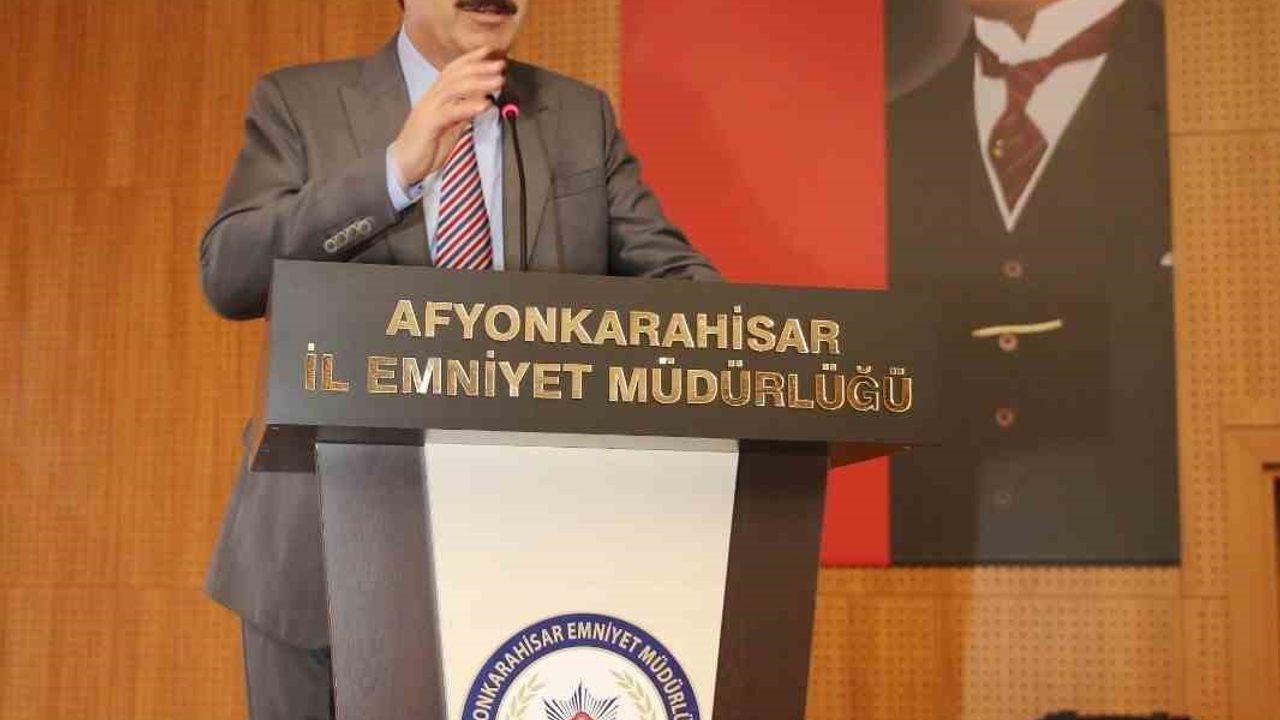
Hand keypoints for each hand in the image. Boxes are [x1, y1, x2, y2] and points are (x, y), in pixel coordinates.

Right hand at [389, 47, 504, 186]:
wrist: (405, 164)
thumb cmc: (427, 145)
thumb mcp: (450, 125)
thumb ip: (464, 112)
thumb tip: (483, 101)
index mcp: (436, 96)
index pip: (453, 70)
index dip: (471, 58)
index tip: (491, 51)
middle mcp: (431, 97)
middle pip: (456, 75)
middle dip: (479, 68)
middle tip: (500, 64)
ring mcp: (429, 109)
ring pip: (453, 89)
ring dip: (479, 83)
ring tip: (499, 81)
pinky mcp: (428, 124)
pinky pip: (450, 112)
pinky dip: (468, 107)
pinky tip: (484, 104)